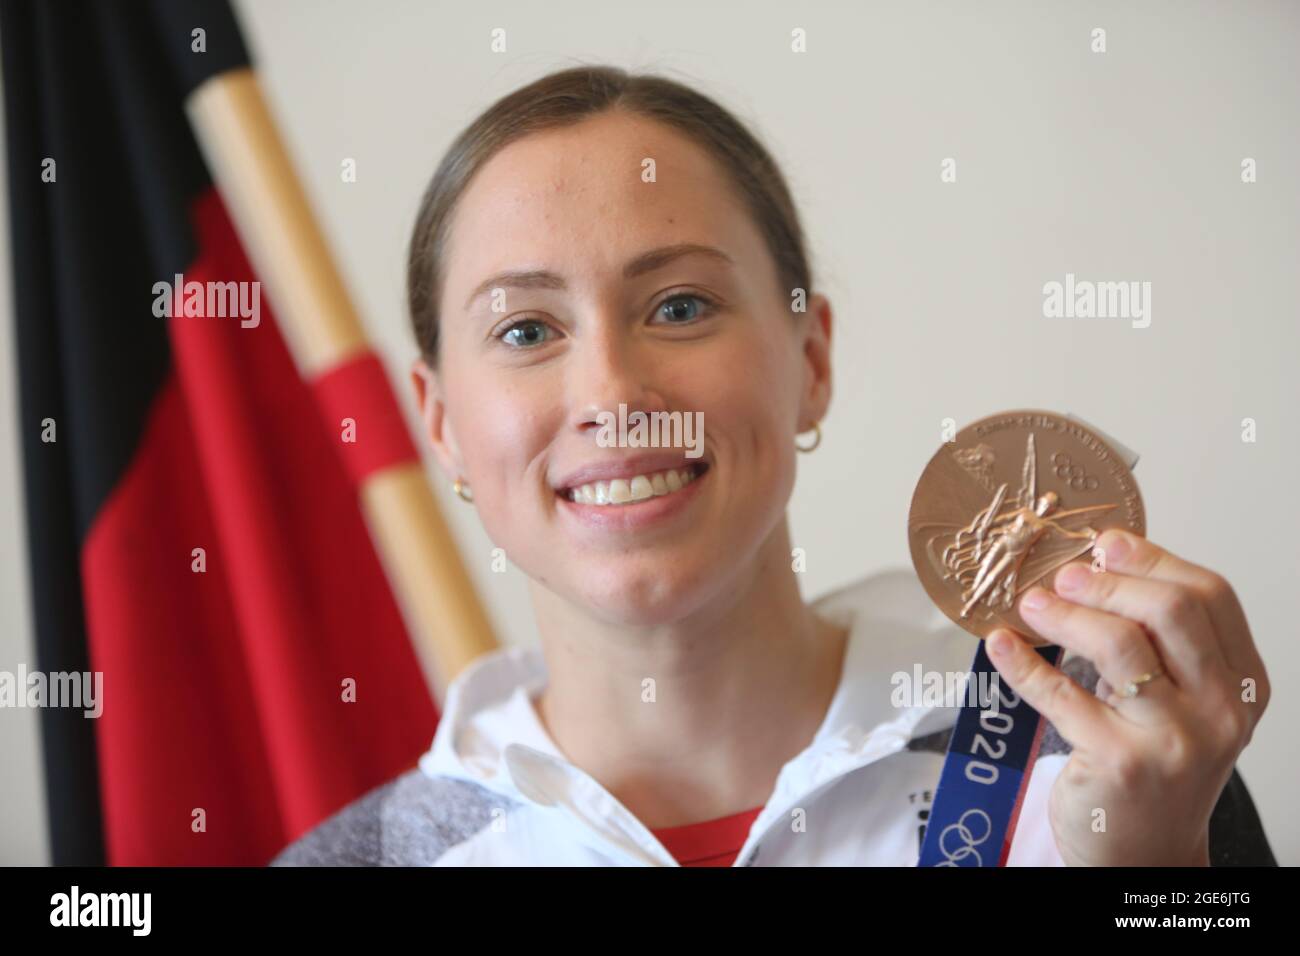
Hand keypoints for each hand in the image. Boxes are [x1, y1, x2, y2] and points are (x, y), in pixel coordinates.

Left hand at [985, 529, 1269, 865]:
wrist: (1143, 851)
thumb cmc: (1156, 764)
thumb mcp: (1181, 701)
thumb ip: (1159, 641)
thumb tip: (1099, 562)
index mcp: (1241, 683)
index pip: (1209, 597)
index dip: (1152, 560)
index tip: (1106, 544)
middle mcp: (1220, 710)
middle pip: (1171, 611)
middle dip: (1108, 582)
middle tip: (1064, 576)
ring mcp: (1173, 739)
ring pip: (1120, 645)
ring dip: (1066, 615)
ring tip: (1031, 604)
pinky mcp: (1120, 763)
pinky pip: (1063, 696)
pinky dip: (1024, 664)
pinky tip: (1001, 646)